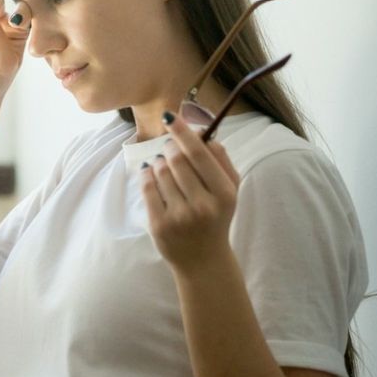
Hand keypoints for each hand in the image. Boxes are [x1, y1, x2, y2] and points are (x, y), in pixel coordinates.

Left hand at [140, 112, 240, 272]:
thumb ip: (221, 162)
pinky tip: (150, 173)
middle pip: (176, 159)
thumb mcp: (229, 192)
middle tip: (168, 148)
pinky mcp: (159, 224)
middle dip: (169, 148)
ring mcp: (180, 216)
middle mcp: (203, 205)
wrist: (203, 260)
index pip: (199, 154)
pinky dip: (146, 175)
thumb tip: (205, 134)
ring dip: (158, 162)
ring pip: (159, 171)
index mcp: (224, 193)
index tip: (170, 117)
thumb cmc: (216, 218)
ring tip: (164, 166)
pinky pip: (147, 188)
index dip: (182, 132)